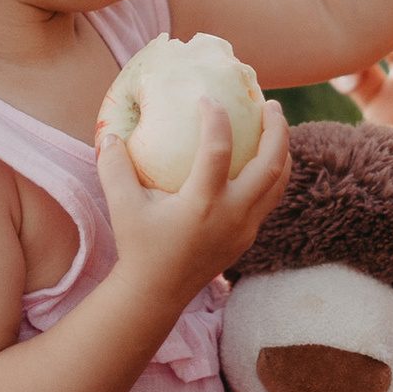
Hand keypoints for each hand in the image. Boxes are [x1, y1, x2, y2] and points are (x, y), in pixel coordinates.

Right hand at [97, 98, 292, 315]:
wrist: (157, 293)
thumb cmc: (138, 246)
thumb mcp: (122, 207)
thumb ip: (114, 167)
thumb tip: (110, 131)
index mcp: (202, 204)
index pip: (218, 150)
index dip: (216, 119)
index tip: (208, 98)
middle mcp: (232, 215)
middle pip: (271, 165)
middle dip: (276, 129)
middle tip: (270, 104)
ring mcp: (245, 228)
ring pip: (278, 184)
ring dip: (282, 151)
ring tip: (275, 127)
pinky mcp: (247, 237)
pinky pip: (270, 200)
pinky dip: (273, 175)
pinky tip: (262, 160)